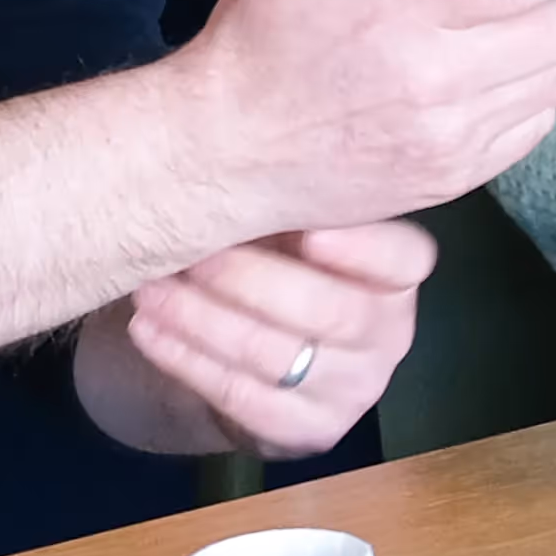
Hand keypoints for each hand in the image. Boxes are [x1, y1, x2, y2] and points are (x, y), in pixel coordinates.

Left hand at [81, 222, 433, 457]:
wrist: (238, 350)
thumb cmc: (266, 259)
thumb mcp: (284, 220)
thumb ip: (285, 187)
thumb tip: (245, 124)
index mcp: (398, 273)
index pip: (405, 259)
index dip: (361, 248)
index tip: (307, 229)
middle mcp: (391, 333)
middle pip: (333, 312)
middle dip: (250, 281)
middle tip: (191, 256)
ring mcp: (356, 388)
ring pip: (279, 357)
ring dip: (203, 321)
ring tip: (150, 289)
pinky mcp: (313, 431)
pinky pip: (246, 401)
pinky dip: (189, 362)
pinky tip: (150, 330)